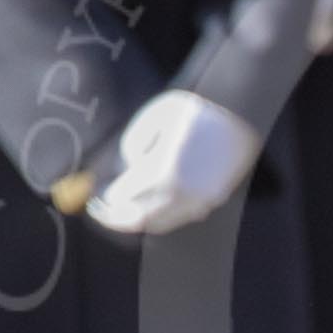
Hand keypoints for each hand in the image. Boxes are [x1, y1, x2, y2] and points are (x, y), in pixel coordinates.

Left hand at [85, 90, 260, 235]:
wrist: (238, 111)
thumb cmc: (194, 109)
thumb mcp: (153, 117)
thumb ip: (133, 144)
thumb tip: (127, 167)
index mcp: (160, 173)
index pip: (123, 197)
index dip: (105, 199)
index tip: (95, 196)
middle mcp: (179, 194)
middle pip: (140, 218)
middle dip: (117, 218)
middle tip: (103, 213)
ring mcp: (199, 200)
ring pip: (162, 223)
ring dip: (141, 221)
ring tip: (126, 213)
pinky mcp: (214, 199)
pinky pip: (183, 216)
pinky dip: (164, 216)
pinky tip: (155, 206)